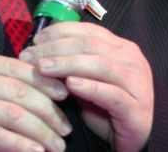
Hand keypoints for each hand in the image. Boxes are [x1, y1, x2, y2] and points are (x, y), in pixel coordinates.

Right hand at [0, 52, 72, 151]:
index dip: (45, 80)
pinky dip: (20, 145)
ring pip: (12, 114)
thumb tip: (29, 88)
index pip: (16, 67)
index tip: (65, 94)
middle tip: (65, 127)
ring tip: (56, 145)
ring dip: (40, 131)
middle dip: (49, 110)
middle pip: (19, 90)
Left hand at [19, 22, 153, 151]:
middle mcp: (131, 59)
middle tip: (30, 56)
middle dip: (55, 48)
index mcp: (119, 46)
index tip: (35, 40)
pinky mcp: (137, 107)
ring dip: (66, 64)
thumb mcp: (85, 78)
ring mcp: (137, 82)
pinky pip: (112, 94)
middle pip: (89, 45)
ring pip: (99, 65)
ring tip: (43, 68)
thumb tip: (38, 49)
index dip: (59, 32)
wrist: (134, 136)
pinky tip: (70, 85)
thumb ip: (70, 62)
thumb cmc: (105, 105)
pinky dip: (90, 87)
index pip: (87, 31)